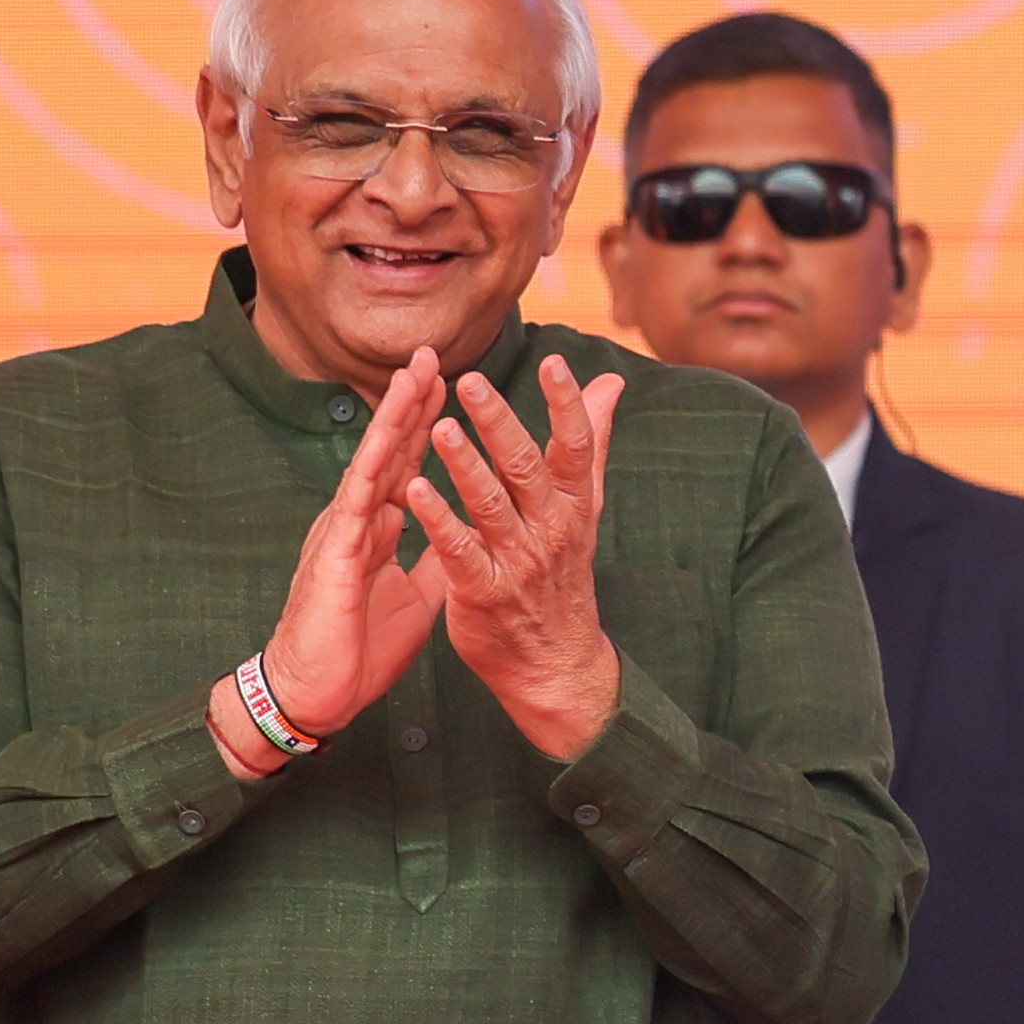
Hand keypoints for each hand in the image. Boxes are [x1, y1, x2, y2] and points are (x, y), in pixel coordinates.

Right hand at [242, 350, 449, 741]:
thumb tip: (466, 532)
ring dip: (391, 419)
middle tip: (432, 353)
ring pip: (370, 463)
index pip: (405, 464)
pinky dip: (372, 473)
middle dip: (410, 402)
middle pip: (387, 450)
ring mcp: (343, 532)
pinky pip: (355, 507)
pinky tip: (385, 443)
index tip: (450, 383)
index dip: (426, 425)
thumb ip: (437, 557)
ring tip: (413, 376)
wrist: (317, 693)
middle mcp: (357, 519)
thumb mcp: (415, 595)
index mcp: (377, 527)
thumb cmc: (358, 645)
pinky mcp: (333, 557)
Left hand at [407, 357, 628, 761]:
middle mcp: (551, 528)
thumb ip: (591, 442)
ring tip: (438, 427)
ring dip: (464, 464)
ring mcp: (518, 561)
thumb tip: (610, 384)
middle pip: (527, 467)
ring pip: (491, 504)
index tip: (553, 362)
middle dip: (499, 422)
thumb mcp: (584, 507)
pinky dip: (438, 520)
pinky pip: (459, 551)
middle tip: (470, 380)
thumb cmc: (562, 573)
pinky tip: (413, 490)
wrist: (556, 661)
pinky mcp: (483, 592)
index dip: (567, 404)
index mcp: (574, 504)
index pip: (576, 446)